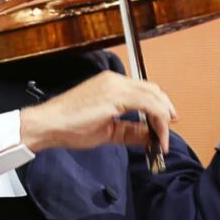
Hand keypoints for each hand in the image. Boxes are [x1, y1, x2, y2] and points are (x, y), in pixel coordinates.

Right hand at [19, 71, 176, 152]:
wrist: (49, 124)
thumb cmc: (69, 126)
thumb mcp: (107, 130)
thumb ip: (130, 131)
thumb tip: (150, 137)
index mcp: (111, 83)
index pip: (144, 90)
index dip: (159, 106)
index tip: (165, 124)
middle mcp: (115, 80)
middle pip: (153, 90)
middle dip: (166, 110)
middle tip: (169, 131)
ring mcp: (115, 85)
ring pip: (153, 96)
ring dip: (163, 118)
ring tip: (164, 139)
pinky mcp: (115, 95)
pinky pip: (148, 104)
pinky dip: (157, 120)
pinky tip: (158, 134)